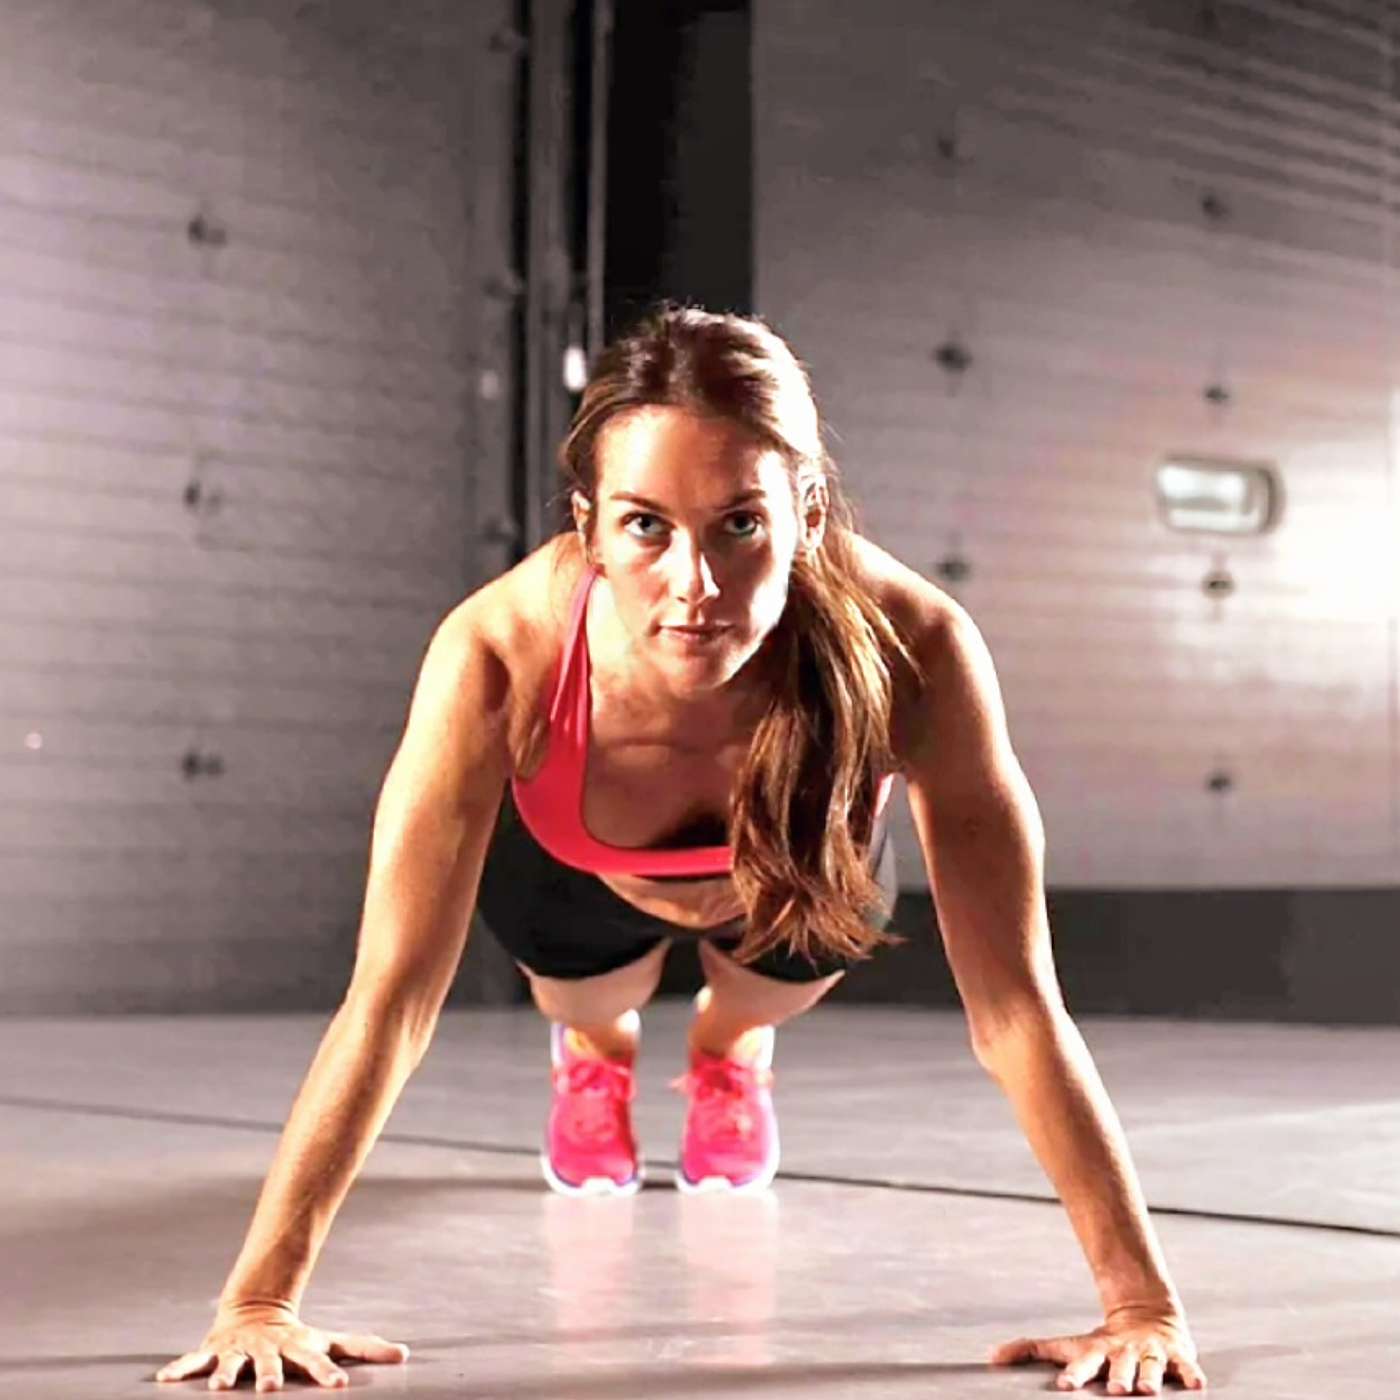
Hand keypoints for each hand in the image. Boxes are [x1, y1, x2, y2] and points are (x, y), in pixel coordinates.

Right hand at [155, 1301, 408, 1391]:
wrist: (255, 1309)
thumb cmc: (298, 1337)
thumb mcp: (330, 1340)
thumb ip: (366, 1348)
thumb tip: (405, 1354)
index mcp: (297, 1348)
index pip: (317, 1362)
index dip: (328, 1374)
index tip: (339, 1387)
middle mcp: (268, 1350)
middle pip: (271, 1366)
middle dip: (270, 1378)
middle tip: (270, 1390)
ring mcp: (239, 1351)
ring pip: (231, 1365)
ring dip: (225, 1376)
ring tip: (217, 1387)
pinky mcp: (214, 1350)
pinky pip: (193, 1361)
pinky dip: (180, 1369)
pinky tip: (163, 1380)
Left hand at [990, 1307, 1206, 1394]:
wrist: (1146, 1316)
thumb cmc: (1100, 1343)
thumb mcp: (1069, 1345)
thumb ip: (1030, 1349)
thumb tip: (991, 1357)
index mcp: (1098, 1352)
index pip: (1083, 1364)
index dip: (1074, 1374)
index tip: (1065, 1387)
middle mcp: (1124, 1354)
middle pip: (1120, 1367)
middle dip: (1118, 1378)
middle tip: (1115, 1390)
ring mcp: (1151, 1354)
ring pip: (1152, 1368)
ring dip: (1151, 1379)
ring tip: (1148, 1391)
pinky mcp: (1177, 1356)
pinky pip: (1186, 1366)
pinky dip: (1191, 1374)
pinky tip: (1197, 1384)